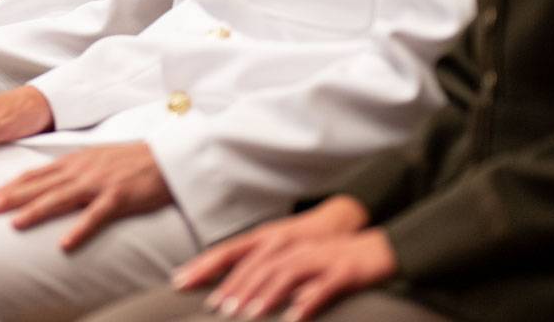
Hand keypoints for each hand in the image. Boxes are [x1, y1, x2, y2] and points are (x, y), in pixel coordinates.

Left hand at [0, 142, 172, 249]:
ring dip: (36, 210)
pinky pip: (96, 216)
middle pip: (40, 185)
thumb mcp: (95, 159)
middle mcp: (82, 170)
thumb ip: (72, 169)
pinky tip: (65, 244)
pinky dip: (79, 230)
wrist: (167, 157)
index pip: (36, 173)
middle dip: (12, 196)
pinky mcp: (119, 197)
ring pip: (60, 198)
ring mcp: (99, 183)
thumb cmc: (132, 161)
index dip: (12, 185)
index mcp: (75, 161)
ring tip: (14, 224)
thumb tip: (49, 180)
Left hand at [174, 196, 373, 316]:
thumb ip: (258, 267)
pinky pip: (321, 287)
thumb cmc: (322, 253)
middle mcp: (288, 245)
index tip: (180, 282)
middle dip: (234, 288)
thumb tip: (227, 287)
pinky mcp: (341, 271)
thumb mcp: (286, 254)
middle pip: (255, 265)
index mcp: (270, 240)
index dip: (204, 266)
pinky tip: (295, 317)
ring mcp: (315, 256)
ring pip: (284, 274)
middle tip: (216, 309)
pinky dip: (307, 301)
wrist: (373, 244)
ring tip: (248, 314)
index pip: (230, 252)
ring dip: (265, 295)